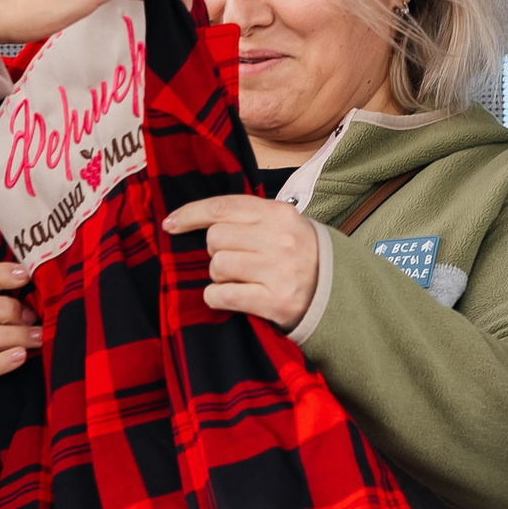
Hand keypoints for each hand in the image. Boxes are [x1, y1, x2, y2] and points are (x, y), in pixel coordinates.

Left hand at [163, 195, 318, 330]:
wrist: (336, 292)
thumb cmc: (299, 255)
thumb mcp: (282, 224)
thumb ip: (247, 216)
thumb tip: (194, 217)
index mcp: (279, 214)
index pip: (223, 207)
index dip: (191, 214)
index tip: (170, 224)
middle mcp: (280, 239)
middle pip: (215, 238)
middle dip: (215, 251)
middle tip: (232, 259)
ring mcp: (279, 271)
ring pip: (218, 266)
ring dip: (218, 276)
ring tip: (238, 279)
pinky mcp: (276, 301)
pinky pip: (223, 295)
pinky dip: (217, 297)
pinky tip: (230, 296)